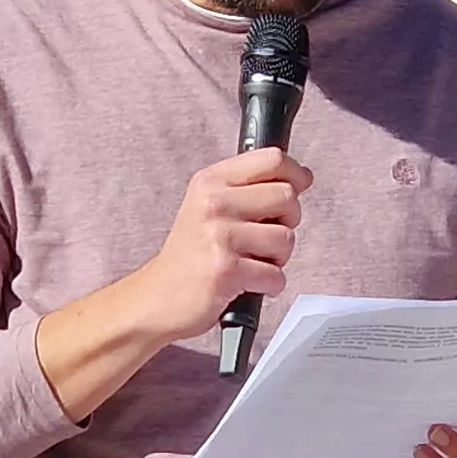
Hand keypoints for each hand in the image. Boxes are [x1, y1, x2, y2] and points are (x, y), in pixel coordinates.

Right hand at [136, 149, 314, 343]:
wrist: (156, 298)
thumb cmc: (189, 256)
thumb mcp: (206, 206)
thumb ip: (246, 189)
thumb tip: (300, 177)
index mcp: (210, 181)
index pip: (272, 159)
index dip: (295, 174)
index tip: (299, 185)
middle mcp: (213, 203)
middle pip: (287, 197)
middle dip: (289, 222)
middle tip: (265, 237)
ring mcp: (219, 236)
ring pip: (286, 238)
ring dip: (278, 259)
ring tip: (252, 263)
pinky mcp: (226, 270)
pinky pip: (276, 275)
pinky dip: (269, 286)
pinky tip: (246, 284)